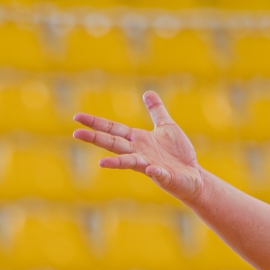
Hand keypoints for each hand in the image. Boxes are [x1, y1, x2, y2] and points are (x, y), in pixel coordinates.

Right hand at [72, 91, 203, 204]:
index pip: (113, 129)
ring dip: (116, 163)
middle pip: (114, 144)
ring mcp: (150, 166)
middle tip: (75, 134)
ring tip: (101, 164)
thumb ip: (156, 111)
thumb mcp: (166, 126)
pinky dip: (155, 172)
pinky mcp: (165, 177)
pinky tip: (151, 170)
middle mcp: (139, 153)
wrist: (194, 176)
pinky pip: (158, 174)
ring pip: (129, 163)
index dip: (96, 123)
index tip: (77, 117)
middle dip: (96, 139)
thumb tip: (148, 92)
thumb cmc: (179, 153)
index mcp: (138, 140)